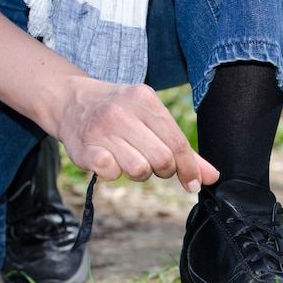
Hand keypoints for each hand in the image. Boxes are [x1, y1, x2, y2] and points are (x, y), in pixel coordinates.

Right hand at [52, 78, 218, 192]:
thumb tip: (212, 177)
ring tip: (130, 158)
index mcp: (144, 98)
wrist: (69, 101)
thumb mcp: (152, 118)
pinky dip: (115, 174)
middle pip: (161, 159)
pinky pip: (111, 174)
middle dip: (164, 170)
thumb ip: (183, 149)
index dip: (189, 168)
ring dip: (139, 172)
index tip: (194, 184)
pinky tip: (110, 161)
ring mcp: (100, 129)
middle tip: (154, 163)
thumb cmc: (121, 112)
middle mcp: (121, 111)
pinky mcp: (83, 148)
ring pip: (139, 170)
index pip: (177, 141)